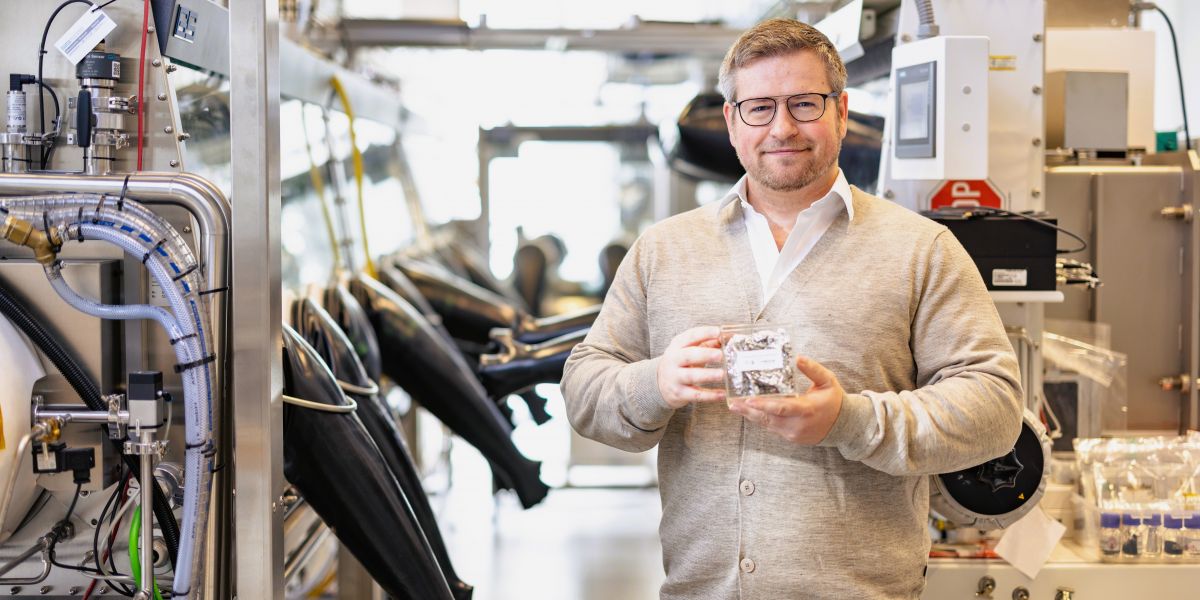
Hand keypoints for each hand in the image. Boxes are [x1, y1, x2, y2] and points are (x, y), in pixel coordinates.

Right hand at [657, 326, 725, 408]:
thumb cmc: (681, 363)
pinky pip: (695, 395)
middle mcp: (673, 360)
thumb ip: (707, 343)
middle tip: (720, 355)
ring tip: (722, 375)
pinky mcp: (679, 393)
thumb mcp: (689, 350)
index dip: (704, 333)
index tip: (718, 332)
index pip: (690, 336)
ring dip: (707, 375)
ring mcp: (675, 378)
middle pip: (688, 356)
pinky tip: (722, 395)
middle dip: (705, 355)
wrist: (660, 383)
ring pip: (691, 376)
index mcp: (677, 346)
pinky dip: (709, 395)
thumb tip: (726, 339)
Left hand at [729, 356, 843, 444]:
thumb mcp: (827, 381)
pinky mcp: (790, 437)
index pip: (781, 407)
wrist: (843, 426)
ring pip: (767, 424)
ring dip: (750, 415)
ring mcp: (792, 433)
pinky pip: (771, 427)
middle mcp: (797, 424)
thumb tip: (798, 357)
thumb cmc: (834, 400)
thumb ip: (813, 370)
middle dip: (748, 410)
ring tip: (735, 406)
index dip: (763, 404)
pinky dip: (760, 419)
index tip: (748, 399)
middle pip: (768, 418)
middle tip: (732, 402)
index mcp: (806, 409)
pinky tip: (749, 411)